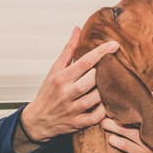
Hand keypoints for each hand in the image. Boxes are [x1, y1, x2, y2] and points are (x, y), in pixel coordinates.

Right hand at [22, 27, 117, 141]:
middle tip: (113, 68)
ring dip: (106, 91)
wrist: (37, 120)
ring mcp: (72, 109)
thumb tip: (77, 29)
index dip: (101, 52)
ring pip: (96, 98)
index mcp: (61, 78)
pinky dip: (104, 110)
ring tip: (110, 85)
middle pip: (92, 80)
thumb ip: (68, 50)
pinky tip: (106, 103)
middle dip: (104, 73)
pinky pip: (96, 116)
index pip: (84, 62)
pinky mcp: (77, 123)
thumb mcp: (54, 69)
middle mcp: (66, 93)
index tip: (114, 45)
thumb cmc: (48, 92)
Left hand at [101, 93, 152, 152]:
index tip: (114, 97)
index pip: (137, 102)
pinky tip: (111, 139)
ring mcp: (146, 140)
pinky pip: (126, 146)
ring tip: (104, 124)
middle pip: (127, 115)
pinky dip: (117, 142)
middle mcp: (151, 126)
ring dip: (111, 126)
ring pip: (123, 130)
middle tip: (104, 110)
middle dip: (114, 112)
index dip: (124, 99)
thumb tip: (146, 93)